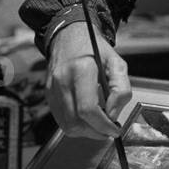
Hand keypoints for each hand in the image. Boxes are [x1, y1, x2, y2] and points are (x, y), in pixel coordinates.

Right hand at [45, 22, 131, 139]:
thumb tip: (113, 114)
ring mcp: (52, 88)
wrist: (69, 36)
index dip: (103, 125)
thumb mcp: (116, 63)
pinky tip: (87, 117)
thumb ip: (121, 88)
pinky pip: (61, 119)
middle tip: (109, 130)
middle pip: (76, 121)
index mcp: (81, 69)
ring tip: (99, 124)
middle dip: (96, 132)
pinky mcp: (48, 94)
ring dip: (86, 131)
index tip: (114, 129)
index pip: (88, 109)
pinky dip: (76, 124)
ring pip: (67, 125)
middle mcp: (62, 80)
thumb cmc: (94, 49)